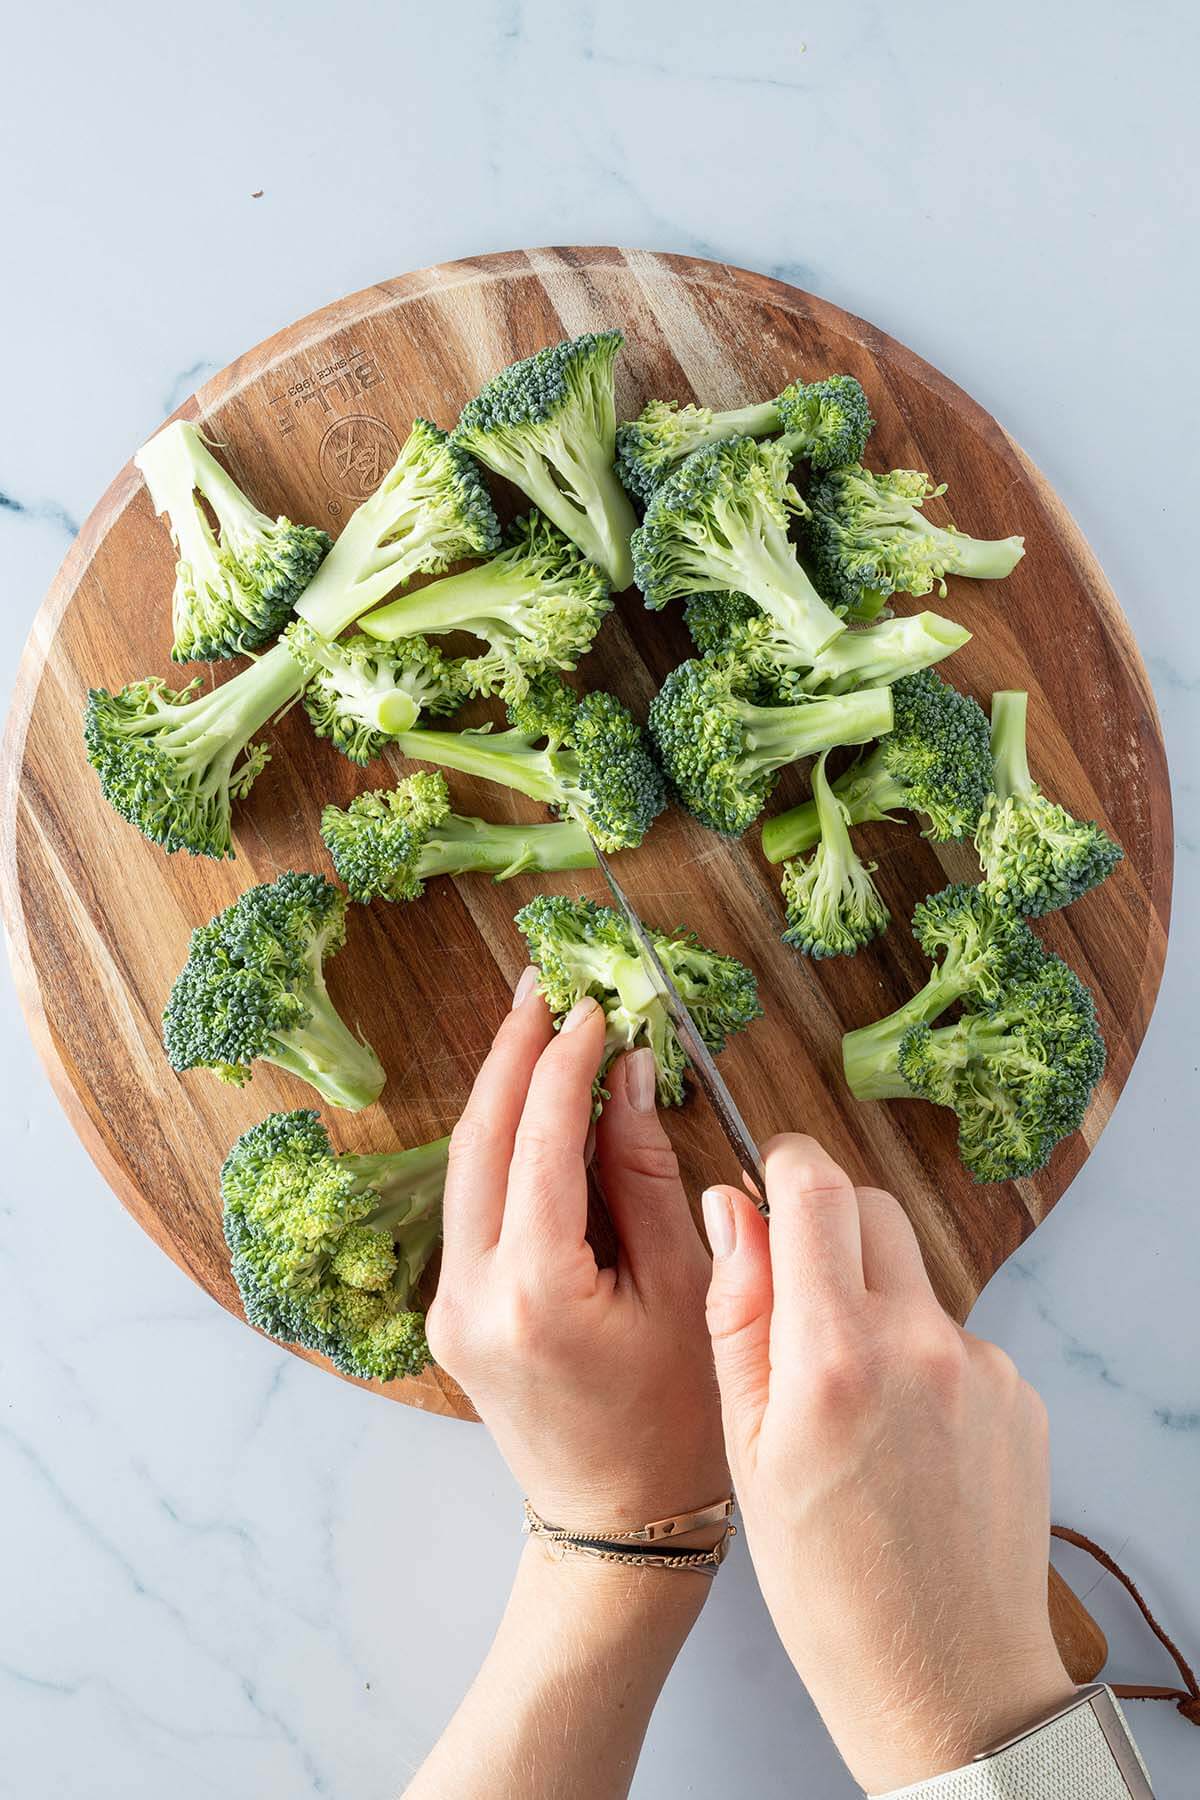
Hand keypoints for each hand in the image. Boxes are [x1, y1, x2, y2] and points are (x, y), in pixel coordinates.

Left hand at [426, 971, 727, 1532]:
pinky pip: (471, 1203)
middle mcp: (473, 1295)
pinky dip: (501, 1145)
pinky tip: (533, 1106)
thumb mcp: (687, 1291)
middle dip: (511, 1052)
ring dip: (500, 1091)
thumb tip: (629, 1075)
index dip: (567, 1061)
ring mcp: (451, 1305)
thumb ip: (648, 1175)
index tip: (594, 1005)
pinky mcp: (452, 1311)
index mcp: (537, 1292)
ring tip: (536, 1023)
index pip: (543, 1139)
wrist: (615, 1526)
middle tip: (543, 984)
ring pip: (464, 1166)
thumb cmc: (676, 1422)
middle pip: (479, 1139)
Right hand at [702, 1135, 1073, 1794]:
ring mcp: (981, 1366)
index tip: (764, 1180)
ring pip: (912, 1277)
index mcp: (834, 1356)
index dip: (782, 1163)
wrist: (948, 1681)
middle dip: (824, 1222)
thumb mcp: (745, 1451)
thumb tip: (731, 1207)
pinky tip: (903, 1438)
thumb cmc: (824, 1585)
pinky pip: (953, 1336)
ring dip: (874, 1299)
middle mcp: (919, 1343)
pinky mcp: (1018, 1393)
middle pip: (870, 1207)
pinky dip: (919, 1357)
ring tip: (848, 1401)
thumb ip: (738, 1313)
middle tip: (793, 1294)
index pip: (815, 1187)